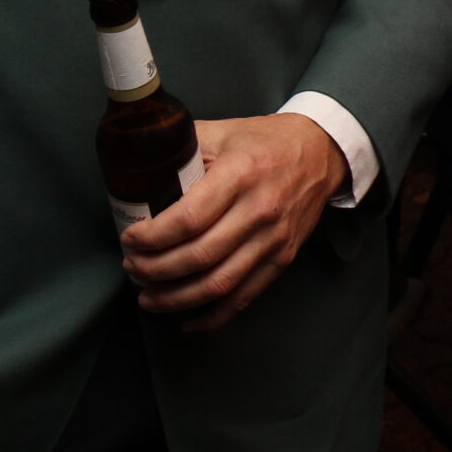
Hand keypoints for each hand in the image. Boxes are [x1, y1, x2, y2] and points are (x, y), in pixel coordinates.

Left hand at [118, 113, 347, 331]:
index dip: (151, 237)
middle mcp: (260, 209)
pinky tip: (187, 319)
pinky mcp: (283, 259)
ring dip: (175, 299)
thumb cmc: (266, 141)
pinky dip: (212, 317)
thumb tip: (137, 166)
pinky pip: (244, 298)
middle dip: (154, 270)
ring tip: (148, 297)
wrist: (322, 151)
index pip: (187, 218)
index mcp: (240, 174)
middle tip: (132, 267)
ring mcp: (274, 239)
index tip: (130, 239)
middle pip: (198, 256)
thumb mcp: (222, 132)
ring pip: (218, 284)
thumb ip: (182, 147)